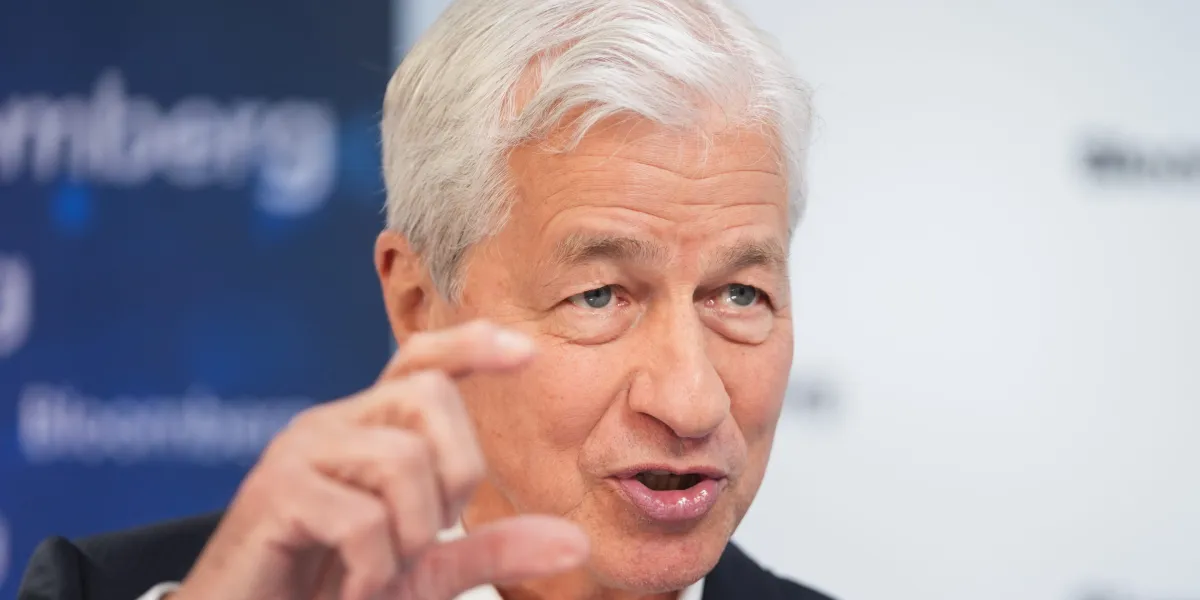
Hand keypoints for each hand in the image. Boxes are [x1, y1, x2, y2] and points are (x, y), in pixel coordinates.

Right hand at [171, 321, 588, 599]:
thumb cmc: (329, 587)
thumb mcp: (422, 570)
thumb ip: (491, 551)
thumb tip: (576, 540)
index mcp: (367, 431)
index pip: (421, 361)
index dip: (472, 346)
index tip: (527, 352)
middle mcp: (333, 425)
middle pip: (429, 395)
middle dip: (456, 472)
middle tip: (428, 536)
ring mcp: (299, 453)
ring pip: (402, 457)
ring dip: (410, 534)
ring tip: (377, 571)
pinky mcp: (274, 494)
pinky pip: (361, 516)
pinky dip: (372, 567)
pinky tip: (351, 587)